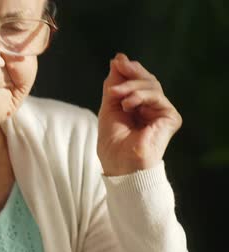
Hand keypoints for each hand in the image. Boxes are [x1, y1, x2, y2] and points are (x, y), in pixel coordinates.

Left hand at [98, 53, 181, 175]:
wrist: (120, 164)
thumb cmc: (113, 143)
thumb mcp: (109, 107)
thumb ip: (114, 85)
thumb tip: (118, 60)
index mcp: (139, 106)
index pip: (138, 82)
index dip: (129, 70)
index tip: (118, 60)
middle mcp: (153, 108)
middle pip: (147, 80)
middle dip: (131, 72)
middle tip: (119, 66)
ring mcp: (162, 113)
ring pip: (152, 86)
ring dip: (131, 86)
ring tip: (116, 94)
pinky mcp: (170, 118)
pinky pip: (157, 97)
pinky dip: (140, 96)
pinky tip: (127, 104)